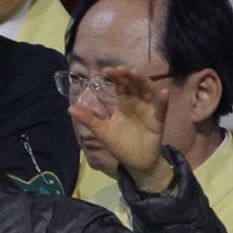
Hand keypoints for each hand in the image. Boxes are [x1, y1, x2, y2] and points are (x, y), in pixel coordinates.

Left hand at [68, 66, 172, 190]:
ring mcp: (148, 110)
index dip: (115, 77)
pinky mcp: (158, 120)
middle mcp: (137, 103)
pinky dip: (163, 100)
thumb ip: (88, 119)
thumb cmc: (120, 145)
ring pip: (148, 92)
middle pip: (134, 84)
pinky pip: (162, 108)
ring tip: (137, 73)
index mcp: (123, 104)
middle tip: (121, 69)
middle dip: (128, 76)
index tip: (106, 71)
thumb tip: (69, 108)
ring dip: (143, 82)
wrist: (135, 163)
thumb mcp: (102, 131)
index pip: (120, 86)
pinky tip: (162, 92)